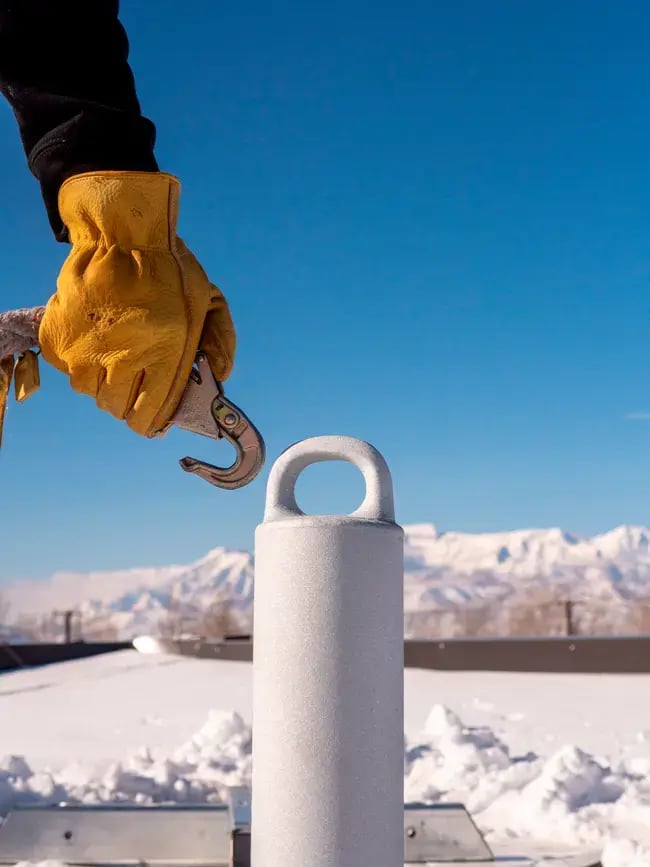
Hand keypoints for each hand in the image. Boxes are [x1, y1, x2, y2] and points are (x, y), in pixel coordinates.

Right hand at [38, 172, 235, 436]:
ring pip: (90, 392)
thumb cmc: (171, 268)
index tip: (153, 420)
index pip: (149, 414)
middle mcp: (119, 359)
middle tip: (134, 387)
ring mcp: (84, 350)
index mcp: (162, 355)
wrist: (123, 233)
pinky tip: (94, 346)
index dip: (151, 422)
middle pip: (116, 408)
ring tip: (114, 363)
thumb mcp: (210, 300)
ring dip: (103, 385)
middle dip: (128, 404)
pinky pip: (67, 368)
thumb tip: (219, 377)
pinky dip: (79, 364)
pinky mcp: (58, 336)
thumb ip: (221, 342)